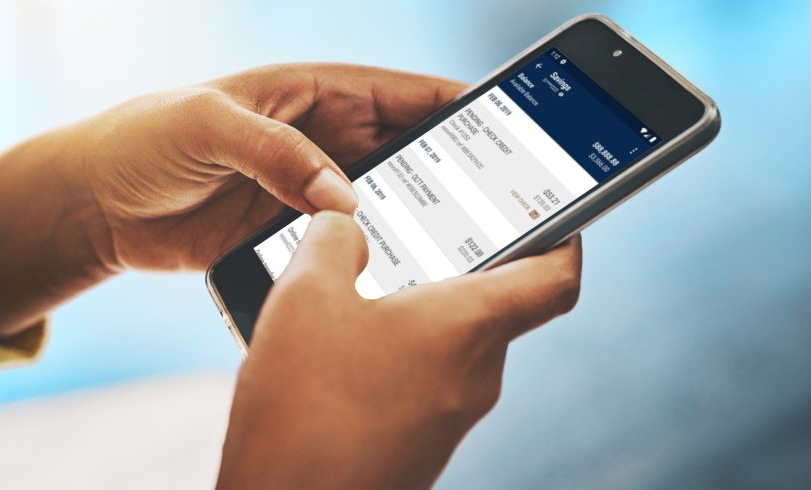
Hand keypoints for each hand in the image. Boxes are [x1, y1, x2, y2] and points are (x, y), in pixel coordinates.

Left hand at [70, 64, 465, 270]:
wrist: (98, 204)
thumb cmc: (145, 139)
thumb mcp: (208, 124)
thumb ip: (275, 151)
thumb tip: (342, 196)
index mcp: (313, 93)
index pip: (403, 94)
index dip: (459, 107)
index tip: (510, 129)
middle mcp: (323, 142)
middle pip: (410, 154)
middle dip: (454, 175)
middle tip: (500, 207)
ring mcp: (310, 192)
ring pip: (386, 205)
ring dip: (418, 224)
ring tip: (462, 251)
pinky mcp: (293, 237)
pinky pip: (348, 246)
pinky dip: (375, 259)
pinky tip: (400, 280)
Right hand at [217, 212, 581, 489]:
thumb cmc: (304, 406)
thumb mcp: (305, 294)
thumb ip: (333, 239)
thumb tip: (346, 226)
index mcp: (468, 326)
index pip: (555, 277)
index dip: (566, 237)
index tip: (557, 214)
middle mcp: (474, 376)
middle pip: (492, 307)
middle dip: (453, 269)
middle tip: (412, 236)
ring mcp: (448, 420)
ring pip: (449, 346)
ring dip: (413, 314)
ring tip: (353, 294)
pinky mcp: (419, 447)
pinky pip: (422, 384)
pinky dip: (393, 357)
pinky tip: (339, 352)